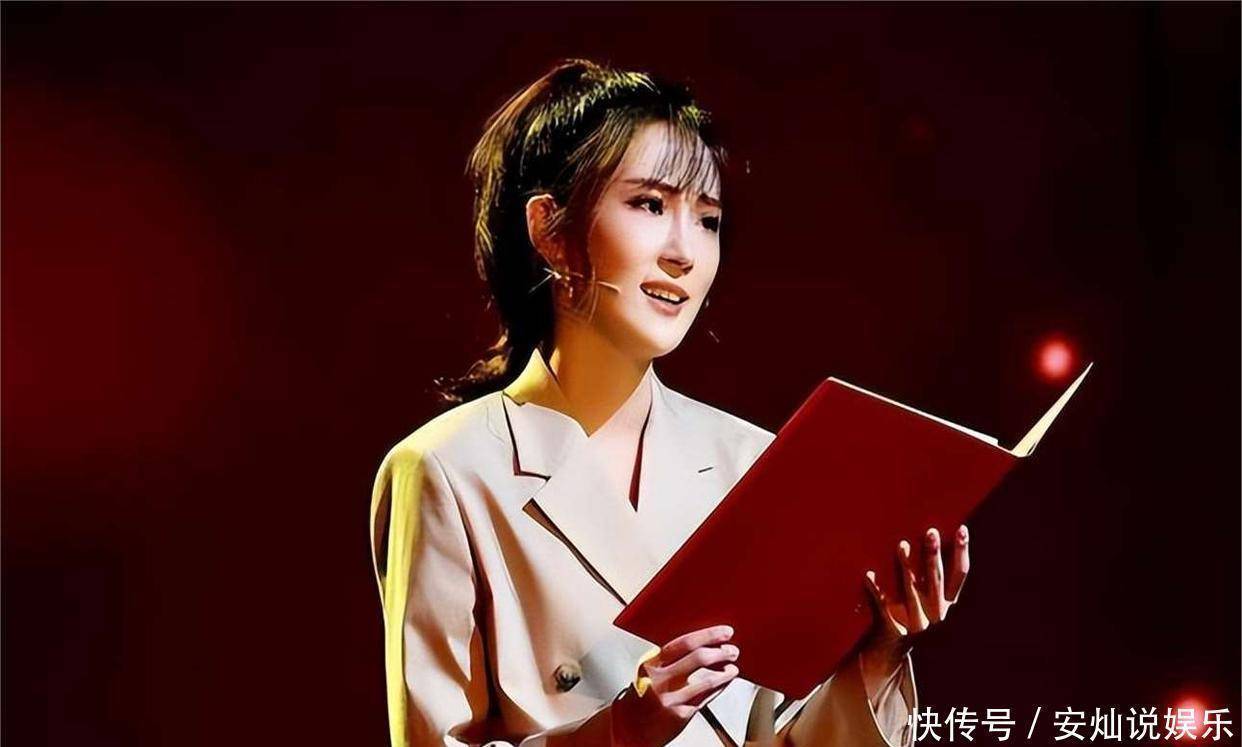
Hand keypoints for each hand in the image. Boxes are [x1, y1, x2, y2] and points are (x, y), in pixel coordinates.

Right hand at [611, 624, 739, 746]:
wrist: (626, 731)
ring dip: (725, 672)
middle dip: (720, 651)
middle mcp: (660, 680)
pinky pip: (706, 698)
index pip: (684, 643)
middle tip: (732, 650)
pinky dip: (719, 688)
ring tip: (733, 668)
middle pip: (698, 658)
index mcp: (651, 664)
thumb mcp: (646, 675)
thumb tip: (699, 647)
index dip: (708, 635)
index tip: (724, 632)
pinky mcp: (680, 715)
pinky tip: (724, 683)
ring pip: (707, 680)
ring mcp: (671, 698)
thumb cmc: (638, 701)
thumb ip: (667, 662)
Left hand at [861, 524, 970, 667]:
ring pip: (910, 592)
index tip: (962, 529)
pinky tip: (868, 574)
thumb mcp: (927, 597)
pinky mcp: (891, 628)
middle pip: (936, 581)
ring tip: (902, 544)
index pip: (959, 574)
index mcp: (947, 603)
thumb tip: (932, 535)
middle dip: (933, 556)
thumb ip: (931, 574)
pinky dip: (874, 590)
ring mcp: (913, 622)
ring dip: (906, 567)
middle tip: (931, 532)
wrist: (889, 650)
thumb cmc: (909, 612)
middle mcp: (935, 614)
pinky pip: (881, 606)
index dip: (962, 552)